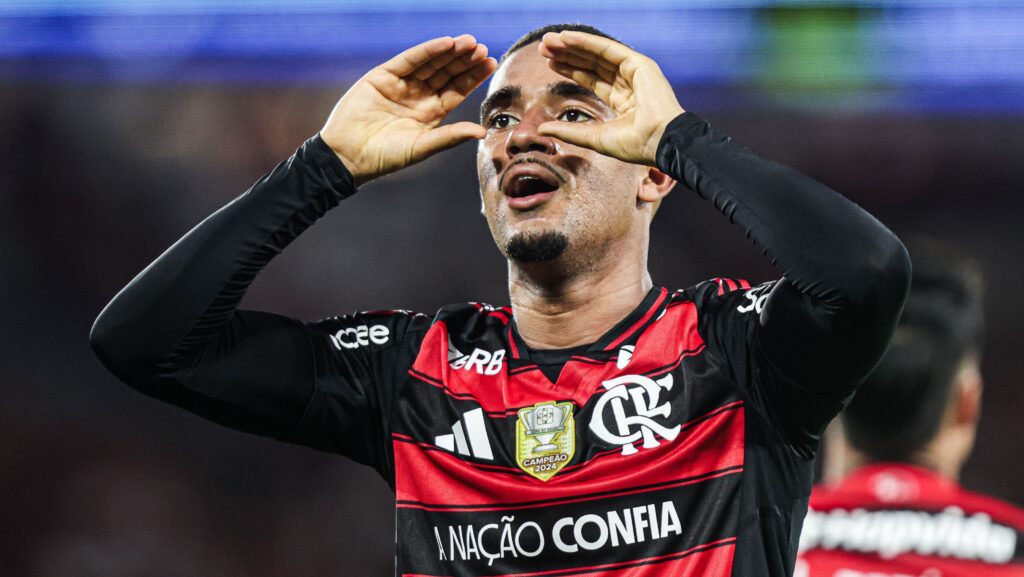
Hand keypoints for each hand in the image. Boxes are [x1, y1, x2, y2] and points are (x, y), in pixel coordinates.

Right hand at [320, 35, 496, 185]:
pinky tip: (445, 43)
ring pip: (431, 63)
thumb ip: (451, 136)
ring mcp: (401, 84)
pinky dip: (427, 51)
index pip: (457, 90)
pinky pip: (409, 60)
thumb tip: (482, 132)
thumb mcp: (423, 146)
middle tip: (482, 49)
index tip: (490, 63)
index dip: (473, 76)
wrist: (349, 155)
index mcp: (431, 112)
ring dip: (449, 52)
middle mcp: (419, 95)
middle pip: (447, 73)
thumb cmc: (386, 157)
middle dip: (464, 61)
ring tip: (469, 43)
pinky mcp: (383, 76)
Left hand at [536, 31, 684, 165]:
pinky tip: (566, 38)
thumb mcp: (592, 137)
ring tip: (549, 41)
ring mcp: (635, 72)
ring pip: (598, 54)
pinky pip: (608, 48)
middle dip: (567, 55)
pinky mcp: (639, 64)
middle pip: (592, 63)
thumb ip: (568, 131)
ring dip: (573, 46)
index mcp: (622, 100)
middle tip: (543, 48)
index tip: (549, 64)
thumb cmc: (633, 145)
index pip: (592, 78)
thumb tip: (541, 129)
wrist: (658, 141)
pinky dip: (586, 42)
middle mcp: (628, 82)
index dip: (570, 70)